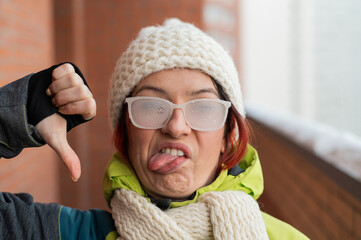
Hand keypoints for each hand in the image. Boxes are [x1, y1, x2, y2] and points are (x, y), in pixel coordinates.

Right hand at [35, 63, 95, 180]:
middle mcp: (87, 94)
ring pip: (74, 79)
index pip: (90, 103)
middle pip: (82, 90)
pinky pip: (66, 69)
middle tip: (55, 104)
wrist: (30, 105)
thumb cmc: (46, 122)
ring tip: (52, 95)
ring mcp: (79, 81)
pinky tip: (52, 84)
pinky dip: (55, 77)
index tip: (61, 112)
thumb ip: (68, 156)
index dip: (72, 107)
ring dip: (57, 88)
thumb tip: (76, 177)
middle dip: (62, 98)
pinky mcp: (69, 69)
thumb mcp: (56, 139)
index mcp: (88, 109)